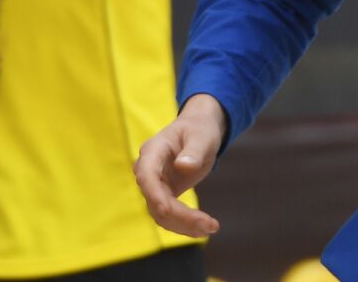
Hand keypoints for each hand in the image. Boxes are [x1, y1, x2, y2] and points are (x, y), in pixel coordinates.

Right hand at [134, 93, 226, 236]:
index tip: (166, 210)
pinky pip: (169, 215)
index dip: (154, 194)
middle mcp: (148, 170)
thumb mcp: (201, 136)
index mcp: (153, 151)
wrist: (198, 130)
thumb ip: (193, 150)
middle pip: (155, 200)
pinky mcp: (164, 195)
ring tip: (211, 227)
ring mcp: (155, 185)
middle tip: (209, 225)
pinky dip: (185, 224)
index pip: (146, 176)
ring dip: (184, 225)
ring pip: (161, 213)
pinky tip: (204, 228)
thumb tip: (183, 166)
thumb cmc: (199, 129)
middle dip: (180, 216)